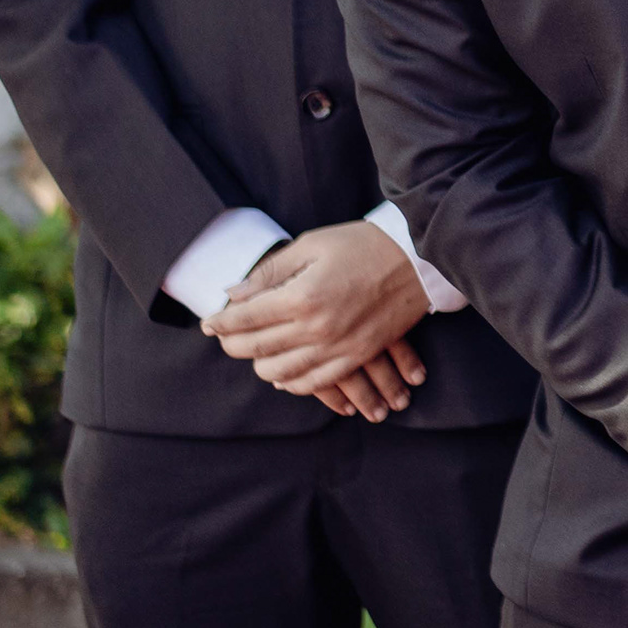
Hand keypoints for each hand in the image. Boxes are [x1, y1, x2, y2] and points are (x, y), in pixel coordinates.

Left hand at [206, 222, 428, 414]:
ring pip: (280, 372)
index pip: (244, 319)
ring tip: (253, 354)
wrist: (420, 259)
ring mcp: (338, 347)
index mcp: (301, 296)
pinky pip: (315, 383)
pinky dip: (293, 383)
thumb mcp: (313, 244)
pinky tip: (284, 374)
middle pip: (257, 349)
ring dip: (260, 364)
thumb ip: (271, 271)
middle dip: (233, 344)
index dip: (220, 322)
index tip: (208, 322)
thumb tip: (234, 293)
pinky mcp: (357, 356)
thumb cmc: (364, 245)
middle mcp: (316, 327)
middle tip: (225, 337)